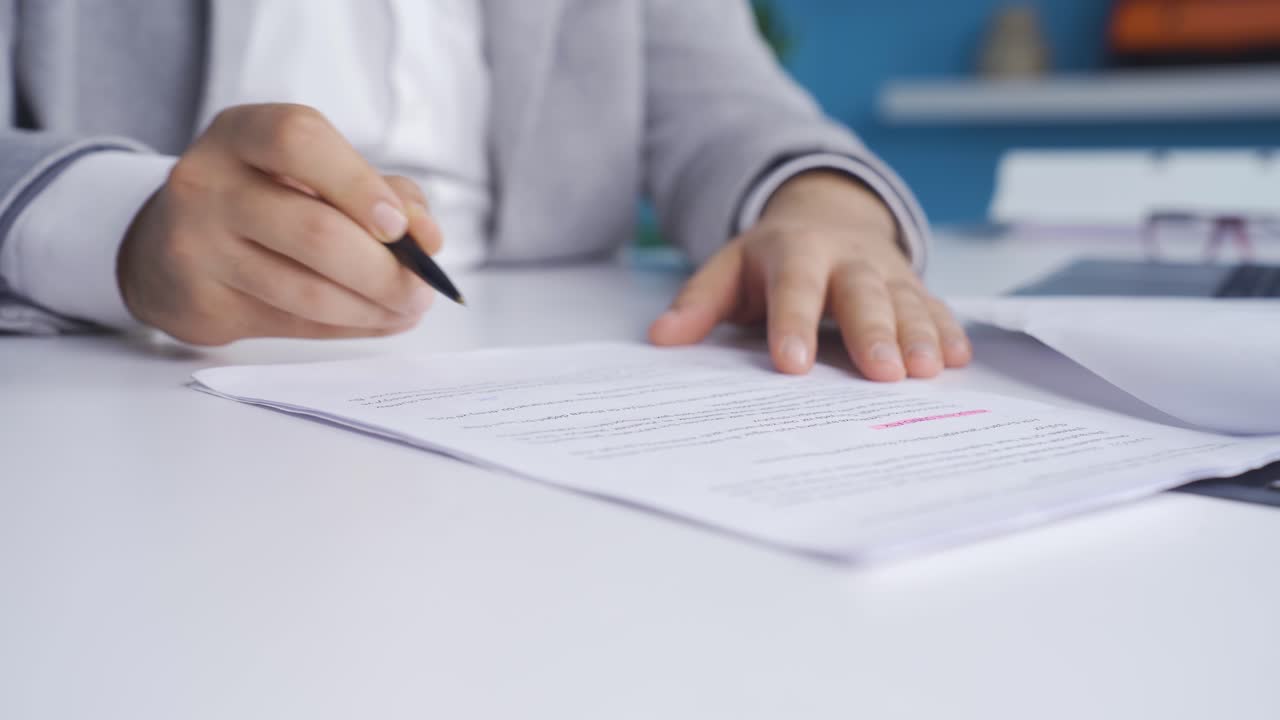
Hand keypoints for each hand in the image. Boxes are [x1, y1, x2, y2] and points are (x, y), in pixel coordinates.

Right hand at [118, 103, 442, 344]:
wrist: (166, 251)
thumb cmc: (263, 200)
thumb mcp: (314, 174)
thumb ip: (381, 191)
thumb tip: (427, 237)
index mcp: (239, 134)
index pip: (298, 141)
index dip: (359, 184)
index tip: (400, 226)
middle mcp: (206, 184)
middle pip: (315, 231)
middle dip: (385, 270)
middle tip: (422, 288)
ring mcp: (195, 246)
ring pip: (307, 290)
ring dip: (374, 307)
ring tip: (408, 307)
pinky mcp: (201, 303)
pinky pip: (293, 324)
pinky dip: (349, 327)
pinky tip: (378, 319)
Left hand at [649, 171, 970, 380]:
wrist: (828, 215)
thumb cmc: (771, 259)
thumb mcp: (729, 268)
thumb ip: (699, 302)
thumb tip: (660, 338)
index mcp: (795, 253)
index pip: (794, 289)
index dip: (793, 325)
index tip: (791, 365)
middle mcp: (846, 259)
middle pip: (862, 294)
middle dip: (873, 332)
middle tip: (883, 373)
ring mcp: (886, 272)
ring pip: (906, 301)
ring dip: (919, 335)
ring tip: (927, 371)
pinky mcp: (914, 286)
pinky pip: (935, 306)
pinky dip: (948, 331)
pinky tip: (957, 359)